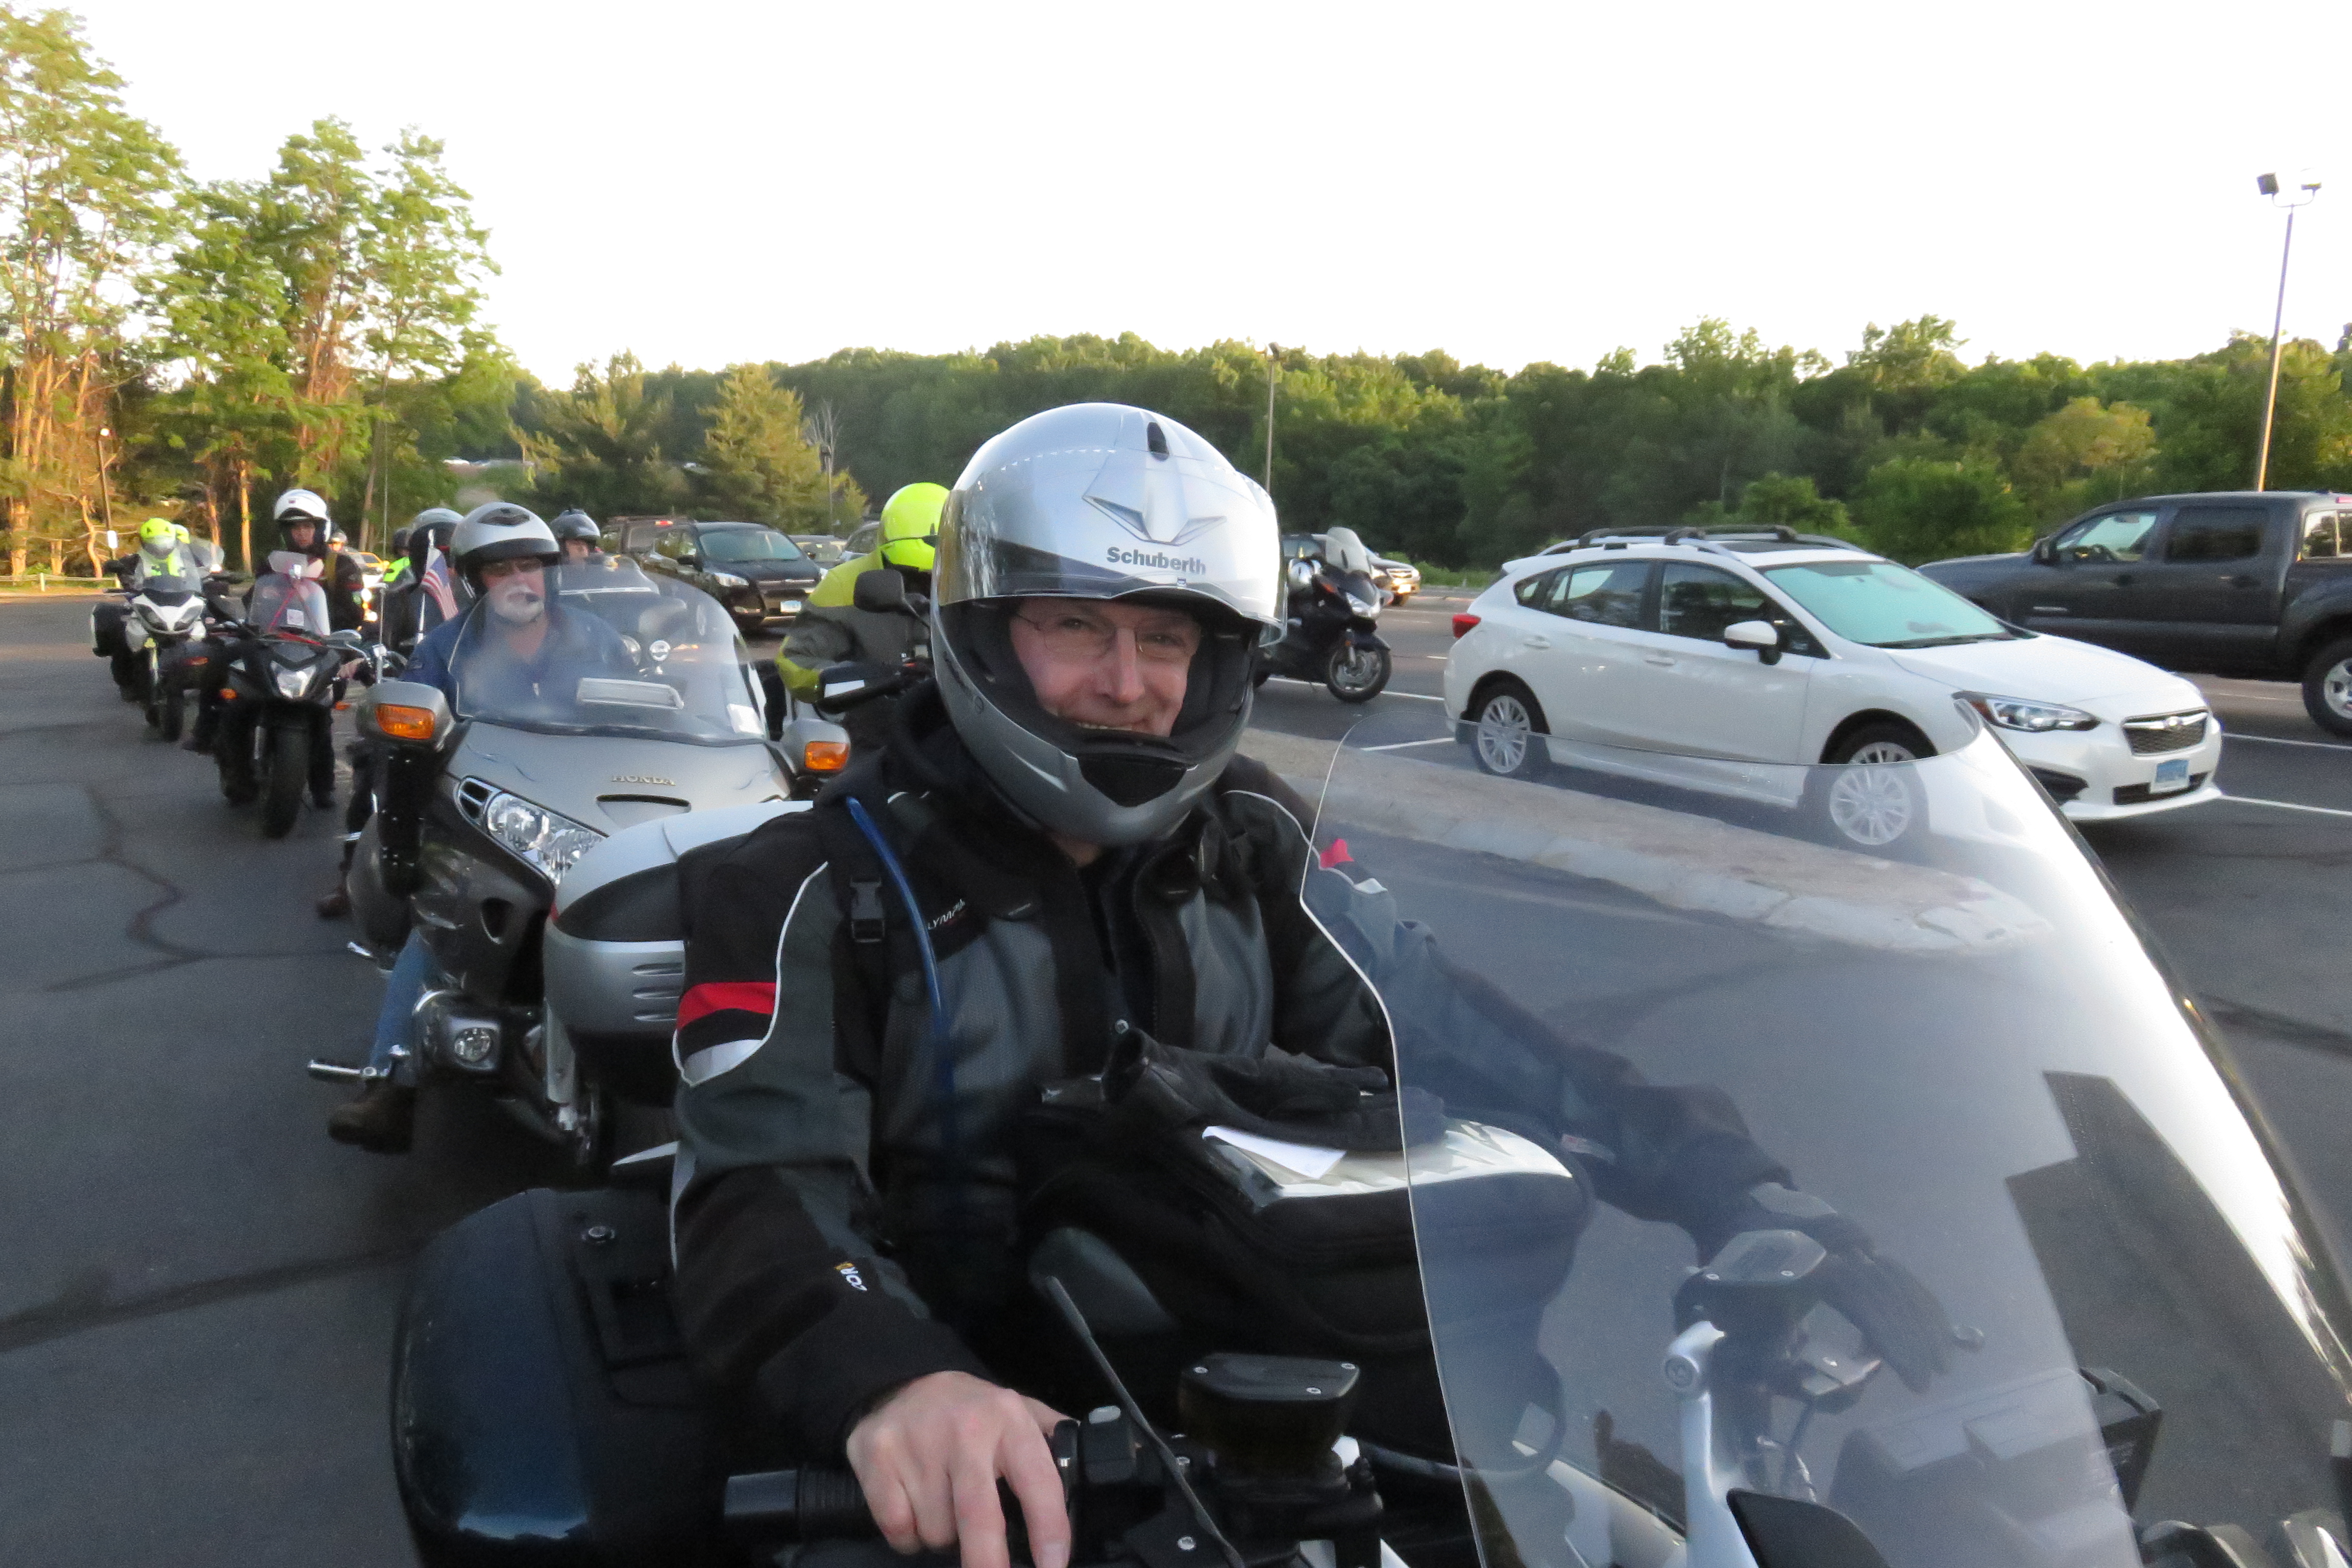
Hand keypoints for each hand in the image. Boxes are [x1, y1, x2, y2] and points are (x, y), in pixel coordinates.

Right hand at [845, 1370, 1071, 1567]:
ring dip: (943, 1537)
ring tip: (944, 1505)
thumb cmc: (970, 1411)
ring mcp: (918, 1442)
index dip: (1050, 1531)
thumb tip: (1097, 1465)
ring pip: (937, 1530)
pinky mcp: (878, 1455)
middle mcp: (966, 1429)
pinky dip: (906, 1535)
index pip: (1038, 1482)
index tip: (1054, 1567)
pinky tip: (913, 1505)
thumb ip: (1053, 1438)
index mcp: (1009, 1419)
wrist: (898, 1381)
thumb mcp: (1018, 1411)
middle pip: (979, 1517)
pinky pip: (898, 1527)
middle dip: (988, 1564)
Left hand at [1702, 1183, 1953, 1392]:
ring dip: (1924, 1319)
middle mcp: (1840, 1247)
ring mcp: (1851, 1239)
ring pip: (1900, 1280)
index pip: (1869, 1305)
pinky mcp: (1858, 1239)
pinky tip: (1934, 1323)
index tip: (1919, 1382)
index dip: (1897, 1346)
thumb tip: (1814, 1389)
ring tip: (1943, 1356)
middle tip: (1932, 1378)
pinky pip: (1894, 1270)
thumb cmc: (1731, 1275)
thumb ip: (1772, 1356)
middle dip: (1916, 1340)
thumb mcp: (1737, 1318)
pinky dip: (1916, 1297)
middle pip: (1892, 1294)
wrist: (1732, 1212)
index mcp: (1813, 1264)